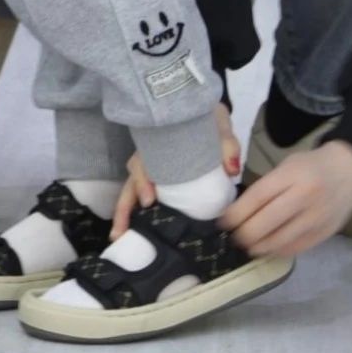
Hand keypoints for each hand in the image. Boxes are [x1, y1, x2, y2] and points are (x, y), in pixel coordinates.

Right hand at [111, 103, 242, 239]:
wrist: (208, 114)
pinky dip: (136, 212)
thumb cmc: (207, 119)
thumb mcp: (219, 124)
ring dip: (125, 213)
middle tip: (121, 232)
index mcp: (160, 141)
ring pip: (132, 190)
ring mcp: (151, 168)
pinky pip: (142, 195)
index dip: (142, 180)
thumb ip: (227, 144)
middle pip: (131, 180)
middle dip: (124, 206)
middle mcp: (150, 156)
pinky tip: (133, 231)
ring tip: (119, 238)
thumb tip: (232, 170)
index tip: (149, 200)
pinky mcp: (157, 179)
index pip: (143, 161)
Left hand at [218, 141, 351, 258]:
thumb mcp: (288, 166)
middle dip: (244, 234)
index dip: (237, 214)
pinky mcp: (324, 235)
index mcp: (293, 175)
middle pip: (266, 224)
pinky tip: (268, 248)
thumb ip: (267, 187)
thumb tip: (240, 212)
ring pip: (278, 242)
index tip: (223, 222)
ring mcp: (316, 219)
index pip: (258, 198)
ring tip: (248, 245)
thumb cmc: (313, 165)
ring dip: (258, 247)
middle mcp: (305, 198)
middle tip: (234, 237)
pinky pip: (295, 249)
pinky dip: (277, 251)